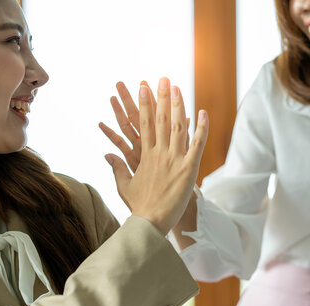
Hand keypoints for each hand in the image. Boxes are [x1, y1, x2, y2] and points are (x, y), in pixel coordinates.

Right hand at [101, 78, 207, 234]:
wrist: (152, 223)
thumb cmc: (139, 206)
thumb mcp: (124, 186)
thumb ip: (117, 168)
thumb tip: (107, 155)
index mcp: (144, 156)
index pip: (145, 124)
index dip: (145, 104)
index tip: (144, 86)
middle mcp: (159, 153)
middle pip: (161, 120)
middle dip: (161, 97)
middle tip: (162, 78)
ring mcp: (175, 160)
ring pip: (178, 127)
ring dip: (178, 105)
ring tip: (178, 87)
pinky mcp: (189, 169)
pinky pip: (197, 145)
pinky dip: (201, 128)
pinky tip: (202, 112)